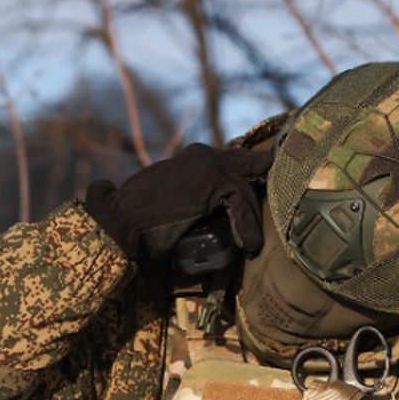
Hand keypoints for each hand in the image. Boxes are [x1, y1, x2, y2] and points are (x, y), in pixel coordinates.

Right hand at [82, 143, 269, 261]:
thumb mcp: (169, 201)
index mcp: (193, 158)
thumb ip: (190, 199)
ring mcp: (210, 165)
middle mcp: (203, 155)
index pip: (232, 162)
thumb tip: (206, 216)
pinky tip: (248, 243)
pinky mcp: (214, 181)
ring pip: (245, 188)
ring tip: (253, 243)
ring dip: (252, 218)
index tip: (259, 191)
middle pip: (248, 165)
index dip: (248, 175)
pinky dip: (247, 225)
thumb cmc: (135, 217)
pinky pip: (241, 203)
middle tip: (279, 200)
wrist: (119, 218)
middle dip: (263, 182)